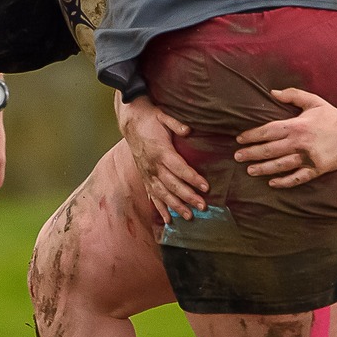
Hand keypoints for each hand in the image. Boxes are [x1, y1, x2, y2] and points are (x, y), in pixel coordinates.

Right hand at [116, 94, 207, 222]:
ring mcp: (148, 173)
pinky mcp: (145, 177)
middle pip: (173, 185)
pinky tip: (168, 220)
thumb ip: (176, 124)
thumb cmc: (150, 119)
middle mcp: (153, 166)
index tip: (206, 187)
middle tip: (203, 206)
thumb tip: (188, 130)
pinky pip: (152, 195)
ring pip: (163, 194)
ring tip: (189, 216)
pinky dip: (160, 208)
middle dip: (188, 197)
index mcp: (161, 151)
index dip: (193, 178)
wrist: (130, 122)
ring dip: (176, 206)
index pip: (179, 168)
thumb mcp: (163, 116)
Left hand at [234, 89, 336, 188]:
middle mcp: (300, 142)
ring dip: (263, 168)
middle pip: (271, 149)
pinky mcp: (316, 169)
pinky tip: (272, 183)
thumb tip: (272, 92)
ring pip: (281, 165)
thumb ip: (293, 95)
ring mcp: (308, 157)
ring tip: (249, 170)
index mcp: (298, 124)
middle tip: (237, 156)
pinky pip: (297, 178)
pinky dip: (284, 182)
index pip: (269, 130)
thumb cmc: (333, 117)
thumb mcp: (314, 101)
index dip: (252, 135)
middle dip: (252, 153)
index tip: (239, 139)